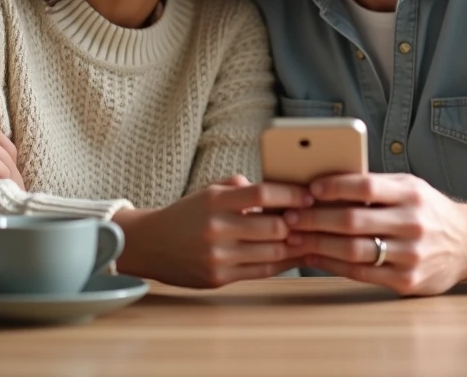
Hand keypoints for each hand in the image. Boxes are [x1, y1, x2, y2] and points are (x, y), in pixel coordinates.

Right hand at [115, 175, 312, 288]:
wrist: (150, 244)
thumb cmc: (187, 214)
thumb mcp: (208, 191)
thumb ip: (239, 186)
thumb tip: (276, 190)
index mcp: (215, 201)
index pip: (262, 194)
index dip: (291, 194)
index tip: (309, 195)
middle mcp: (216, 229)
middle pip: (272, 227)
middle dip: (297, 223)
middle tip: (316, 218)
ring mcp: (217, 257)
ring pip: (271, 252)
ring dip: (294, 245)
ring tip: (311, 237)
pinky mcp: (218, 279)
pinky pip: (260, 272)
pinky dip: (281, 263)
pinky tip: (293, 255)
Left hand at [284, 173, 466, 295]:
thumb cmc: (427, 210)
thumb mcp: (410, 188)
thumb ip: (376, 186)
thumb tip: (326, 182)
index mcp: (412, 194)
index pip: (367, 186)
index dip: (335, 186)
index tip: (310, 187)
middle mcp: (413, 224)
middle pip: (353, 220)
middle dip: (316, 218)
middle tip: (290, 215)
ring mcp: (410, 255)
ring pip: (353, 249)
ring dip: (318, 243)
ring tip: (295, 236)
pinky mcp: (406, 281)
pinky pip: (360, 273)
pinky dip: (332, 264)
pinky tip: (314, 255)